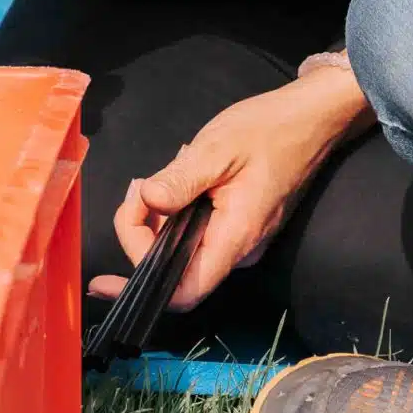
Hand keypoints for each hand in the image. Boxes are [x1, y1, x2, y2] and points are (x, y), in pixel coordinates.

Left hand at [89, 72, 368, 310]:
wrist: (308, 120)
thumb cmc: (268, 131)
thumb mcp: (217, 149)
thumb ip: (180, 180)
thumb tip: (147, 201)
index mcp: (235, 238)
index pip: (184, 291)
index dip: (143, 288)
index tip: (103, 279)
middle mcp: (237, 249)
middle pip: (173, 266)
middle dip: (141, 231)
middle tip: (137, 188)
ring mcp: (237, 238)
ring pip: (181, 244)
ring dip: (157, 215)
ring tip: (159, 174)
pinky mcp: (235, 223)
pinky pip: (194, 228)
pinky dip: (174, 207)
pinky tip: (180, 174)